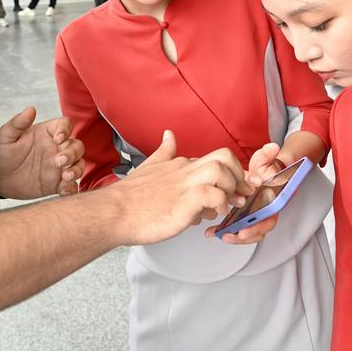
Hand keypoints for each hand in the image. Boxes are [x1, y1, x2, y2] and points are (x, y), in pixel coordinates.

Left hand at [0, 108, 83, 199]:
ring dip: (77, 169)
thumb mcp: (5, 136)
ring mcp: (58, 167)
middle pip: (76, 146)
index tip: (58, 138)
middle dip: (73, 153)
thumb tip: (31, 109)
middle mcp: (55, 148)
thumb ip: (18, 123)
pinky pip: (70, 185)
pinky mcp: (56, 184)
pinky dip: (71, 188)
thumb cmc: (0, 153)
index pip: (65, 125)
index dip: (65, 130)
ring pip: (78, 164)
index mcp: (46, 133)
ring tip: (66, 176)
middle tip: (59, 161)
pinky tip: (64, 191)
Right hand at [110, 131, 253, 245]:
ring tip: (225, 207)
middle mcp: (185, 170)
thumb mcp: (149, 167)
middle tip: (239, 196)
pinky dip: (218, 204)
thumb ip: (164, 152)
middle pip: (224, 156)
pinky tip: (212, 215)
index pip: (217, 159)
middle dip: (238, 175)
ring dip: (229, 189)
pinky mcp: (182, 203)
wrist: (112, 212)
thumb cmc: (130, 198)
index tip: (236, 191)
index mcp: (180, 164)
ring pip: (220, 171)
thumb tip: (169, 134)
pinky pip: (211, 195)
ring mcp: (184, 185)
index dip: (232, 174)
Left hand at [205, 142, 283, 244]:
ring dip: (232, 233)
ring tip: (216, 233)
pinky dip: (227, 227)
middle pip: (256, 229)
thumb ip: (270, 156)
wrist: (273, 167)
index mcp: (274, 200)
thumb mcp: (269, 160)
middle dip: (240, 234)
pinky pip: (238, 223)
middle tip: (226, 235)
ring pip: (246, 228)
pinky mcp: (245, 211)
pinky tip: (212, 229)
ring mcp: (255, 211)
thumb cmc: (271, 165)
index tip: (242, 230)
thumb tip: (273, 148)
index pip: (268, 220)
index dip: (256, 227)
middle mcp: (266, 209)